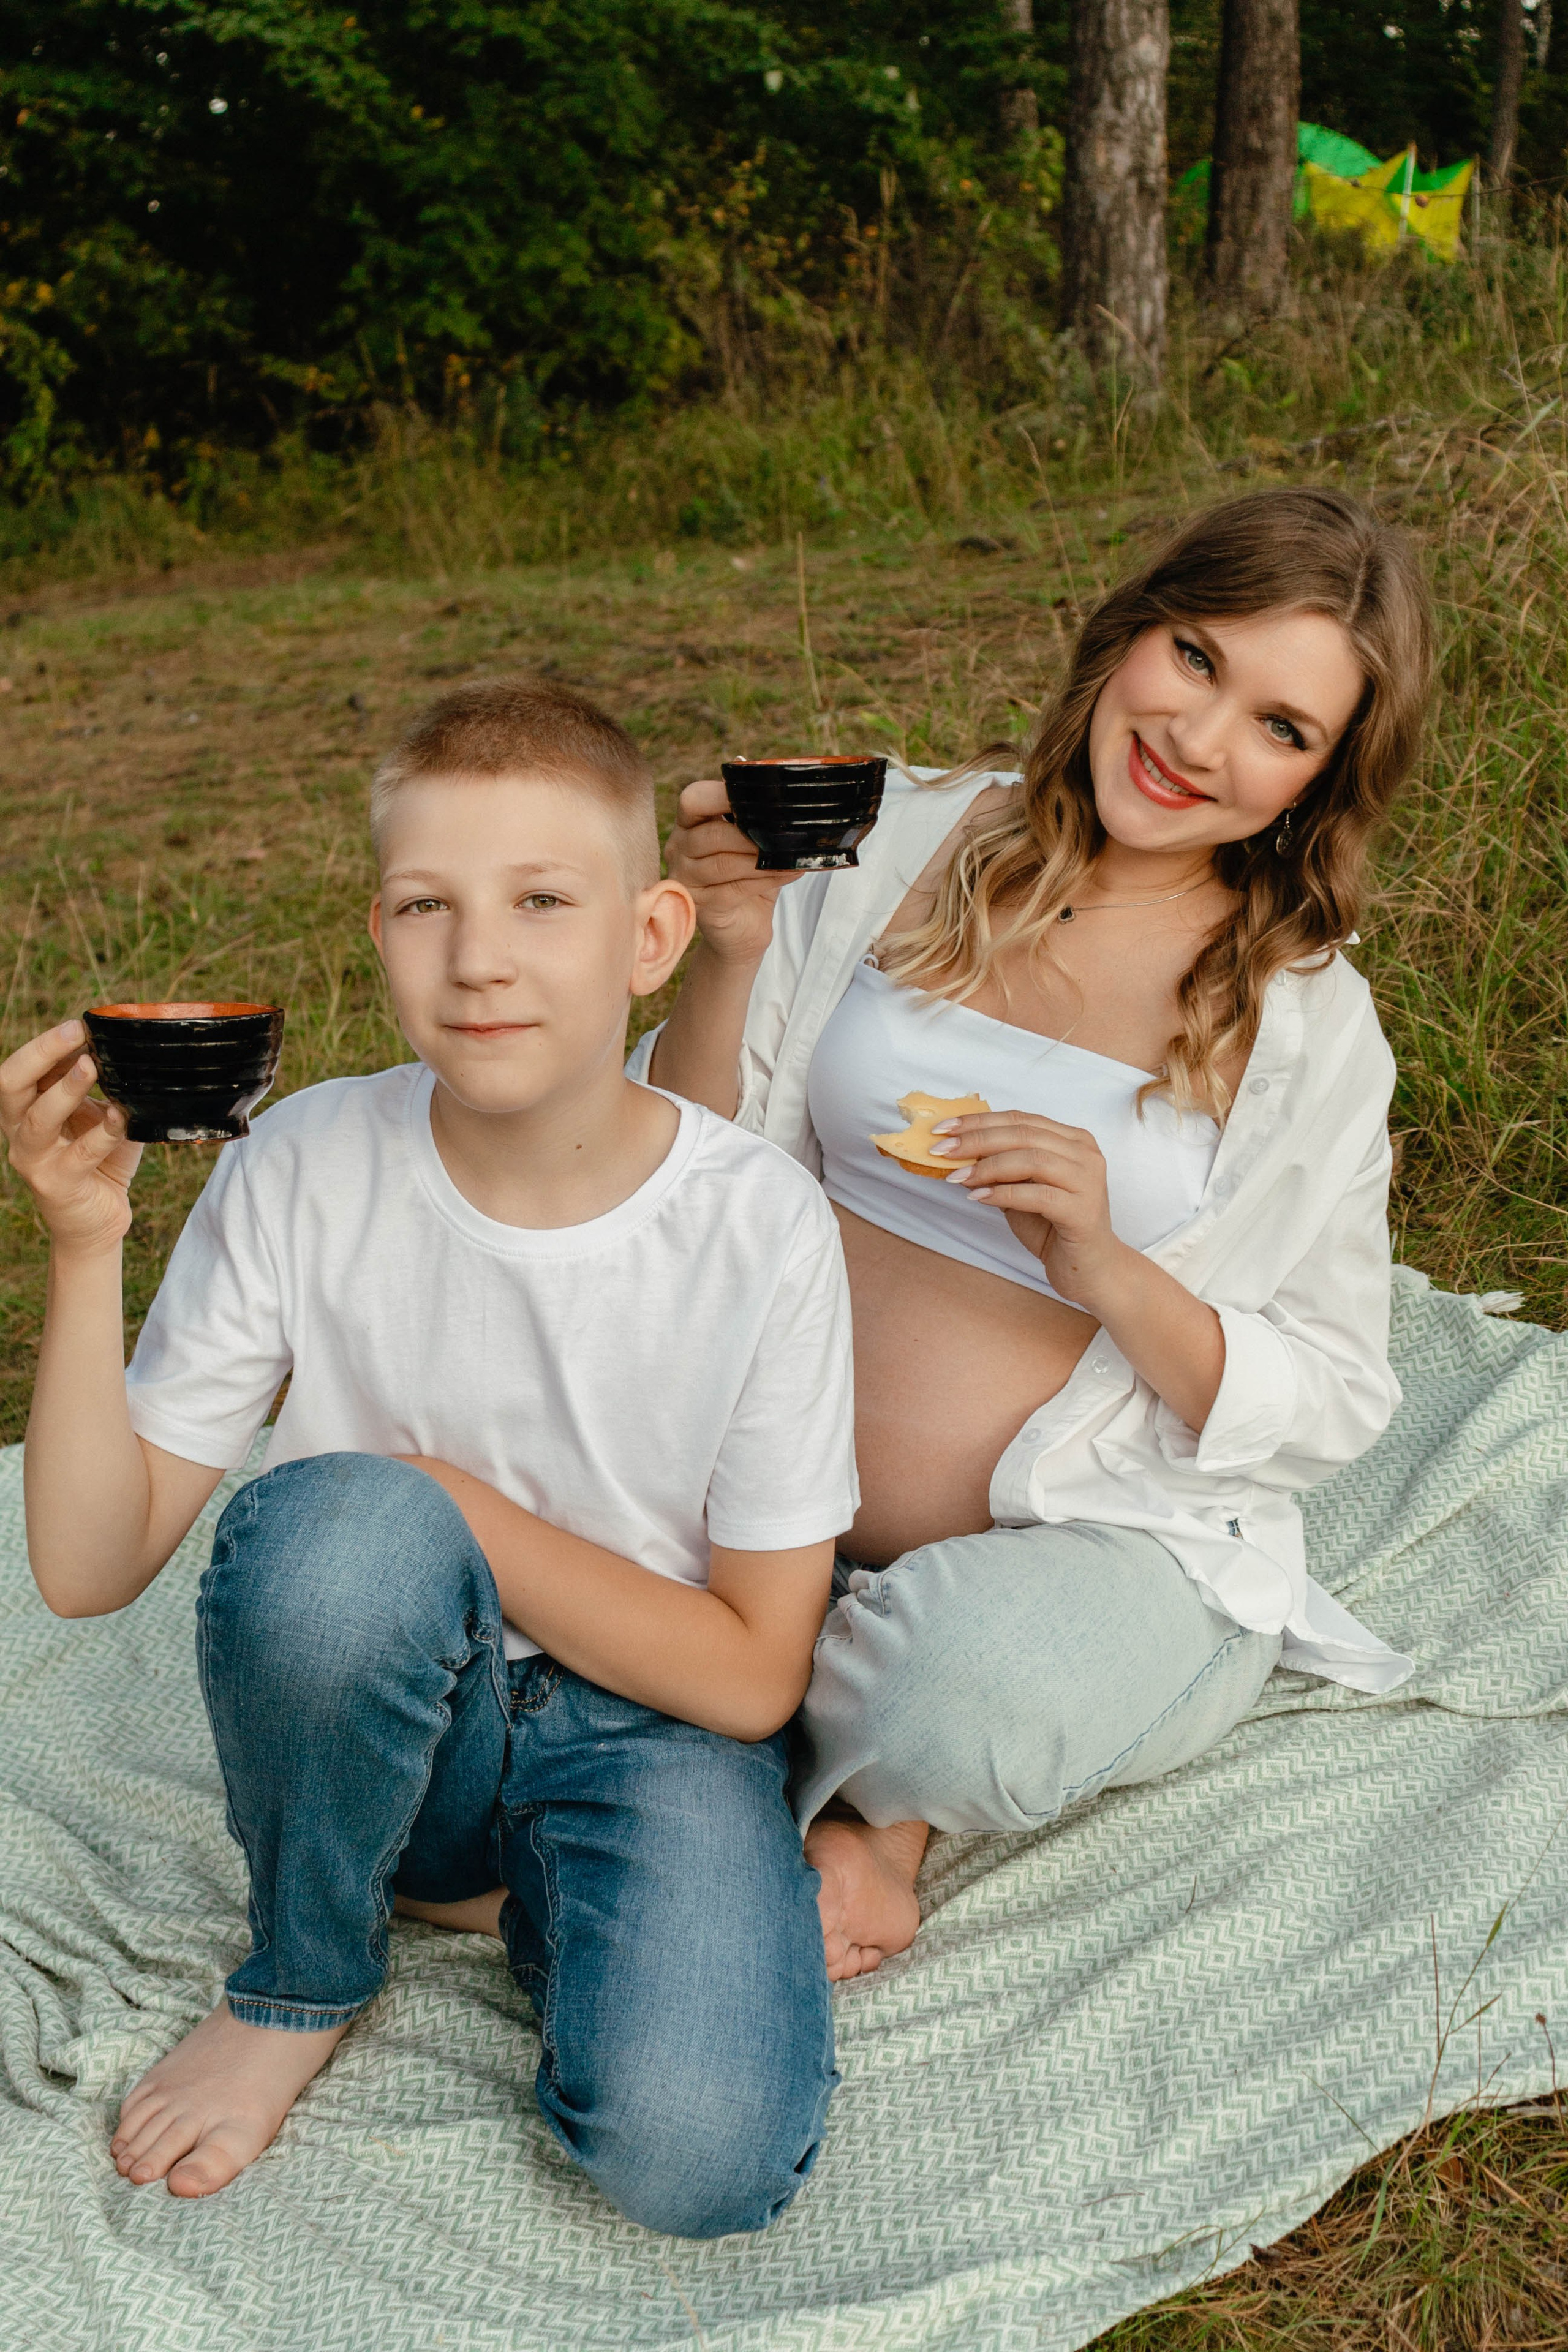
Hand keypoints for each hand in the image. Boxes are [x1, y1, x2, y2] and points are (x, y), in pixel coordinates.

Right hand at [0, 1020, 142, 1256]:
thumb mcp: (99, 1116)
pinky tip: (123, 1116)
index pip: (21, 1068)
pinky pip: (81, 1153)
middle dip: (41, 1053)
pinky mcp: (56, 1185)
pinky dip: (104, 1132)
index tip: (78, 1025)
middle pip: (10, 1084)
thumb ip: (104, 1088)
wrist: (98, 1222)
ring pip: (38, 1118)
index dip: (45, 1044)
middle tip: (75, 1033)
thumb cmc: (101, 1162)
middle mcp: (20, 1132)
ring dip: (66, 1089)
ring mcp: (33, 1160)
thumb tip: (122, 1049)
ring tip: (92, 1066)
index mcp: (25, 1109)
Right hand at [664, 778, 803, 966]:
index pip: (694, 800)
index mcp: (689, 824)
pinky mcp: (699, 906)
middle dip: (750, 835)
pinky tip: (788, 873)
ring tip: (790, 856)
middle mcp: (678, 849)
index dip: (722, 795)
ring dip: (761, 859)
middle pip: (711, 834)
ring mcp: (685, 879)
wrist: (744, 927)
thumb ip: (755, 812)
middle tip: (785, 833)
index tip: (760, 797)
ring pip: (723, 863)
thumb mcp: (754, 841)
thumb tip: (761, 771)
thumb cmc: (749, 876)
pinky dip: (764, 879)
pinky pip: (733, 889)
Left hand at [932, 1109, 1127, 1310]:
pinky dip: (1003, 1194)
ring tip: (957, 1177)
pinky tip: (978, 1197)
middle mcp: (1085, 1154)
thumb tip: (955, 1153)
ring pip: (1032, 1159)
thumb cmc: (1054, 1228)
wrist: (1089, 1269)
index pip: (1020, 1119)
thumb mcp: (1020, 1190)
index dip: (979, 1121)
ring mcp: (1088, 1181)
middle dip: (977, 1139)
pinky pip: (1038, 1195)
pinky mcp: (1083, 1210)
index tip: (943, 1128)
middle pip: (1024, 1134)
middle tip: (942, 1150)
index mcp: (1072, 1140)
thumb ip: (998, 1169)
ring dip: (988, 1166)